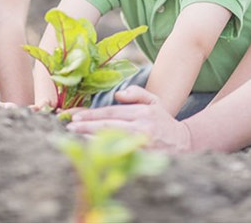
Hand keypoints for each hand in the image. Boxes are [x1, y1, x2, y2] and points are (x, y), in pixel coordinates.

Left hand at [67, 86, 192, 152]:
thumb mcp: (153, 100)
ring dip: (91, 138)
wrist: (181, 141)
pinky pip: (118, 152)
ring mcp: (141, 143)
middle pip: (109, 125)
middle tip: (70, 126)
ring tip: (75, 135)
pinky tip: (90, 147)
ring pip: (111, 140)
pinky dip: (103, 150)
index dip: (93, 114)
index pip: (112, 111)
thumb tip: (117, 95)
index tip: (76, 117)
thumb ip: (136, 93)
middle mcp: (141, 127)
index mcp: (142, 112)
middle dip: (87, 126)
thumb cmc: (162, 120)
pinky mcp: (141, 156)